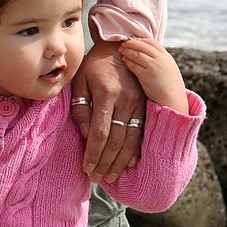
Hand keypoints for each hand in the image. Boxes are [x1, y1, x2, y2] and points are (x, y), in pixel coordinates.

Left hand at [71, 40, 146, 183]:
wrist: (120, 47)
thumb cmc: (94, 65)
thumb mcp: (80, 81)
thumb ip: (80, 108)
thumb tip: (85, 135)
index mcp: (108, 94)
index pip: (100, 132)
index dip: (93, 153)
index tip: (87, 168)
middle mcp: (127, 100)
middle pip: (117, 140)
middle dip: (105, 163)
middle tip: (97, 179)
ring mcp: (140, 103)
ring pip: (131, 140)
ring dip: (120, 162)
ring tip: (110, 177)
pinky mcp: (146, 105)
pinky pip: (142, 132)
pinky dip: (135, 150)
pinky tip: (129, 164)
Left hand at [119, 38, 188, 113]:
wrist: (173, 100)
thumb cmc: (170, 86)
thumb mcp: (169, 68)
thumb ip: (160, 60)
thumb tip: (148, 54)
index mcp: (167, 57)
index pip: (152, 42)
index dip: (142, 40)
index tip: (134, 40)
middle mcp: (161, 59)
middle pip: (143, 45)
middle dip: (132, 43)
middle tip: (124, 44)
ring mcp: (153, 66)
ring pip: (137, 53)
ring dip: (127, 51)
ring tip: (121, 50)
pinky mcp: (146, 75)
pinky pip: (134, 65)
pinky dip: (128, 61)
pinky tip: (124, 60)